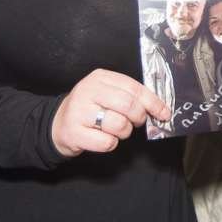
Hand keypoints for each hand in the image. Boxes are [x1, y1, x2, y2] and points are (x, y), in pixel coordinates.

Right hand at [51, 69, 170, 156]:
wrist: (58, 124)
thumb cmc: (89, 108)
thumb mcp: (107, 93)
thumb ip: (129, 96)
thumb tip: (159, 109)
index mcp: (100, 78)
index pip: (134, 88)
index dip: (153, 102)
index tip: (164, 113)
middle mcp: (88, 91)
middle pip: (128, 105)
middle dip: (139, 117)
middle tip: (137, 122)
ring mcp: (79, 112)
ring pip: (119, 125)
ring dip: (124, 132)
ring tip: (116, 129)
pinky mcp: (74, 132)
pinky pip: (107, 142)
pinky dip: (110, 143)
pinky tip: (102, 137)